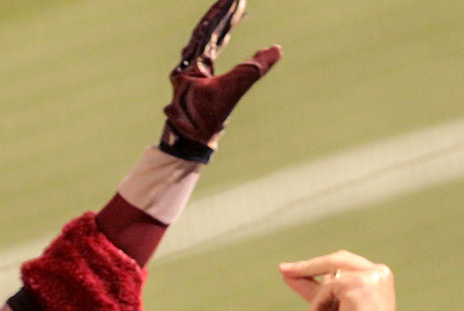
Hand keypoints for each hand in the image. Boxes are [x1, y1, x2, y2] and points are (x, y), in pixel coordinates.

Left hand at [160, 0, 281, 162]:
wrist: (187, 144)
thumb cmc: (203, 121)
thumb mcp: (231, 93)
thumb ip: (252, 70)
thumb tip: (276, 50)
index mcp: (191, 65)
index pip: (208, 31)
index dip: (224, 14)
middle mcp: (188, 65)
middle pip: (207, 32)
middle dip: (224, 16)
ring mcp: (191, 72)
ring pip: (208, 42)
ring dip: (223, 26)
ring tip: (237, 10)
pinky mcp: (198, 80)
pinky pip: (209, 53)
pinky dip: (220, 41)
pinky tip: (226, 35)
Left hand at [278, 251, 398, 310]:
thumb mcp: (332, 309)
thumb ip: (315, 291)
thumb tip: (288, 275)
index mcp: (378, 276)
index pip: (343, 263)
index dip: (318, 266)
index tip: (293, 269)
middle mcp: (378, 271)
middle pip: (335, 260)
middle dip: (308, 266)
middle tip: (283, 270)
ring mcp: (369, 276)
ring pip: (328, 277)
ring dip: (317, 303)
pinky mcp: (356, 284)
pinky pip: (324, 290)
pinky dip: (316, 309)